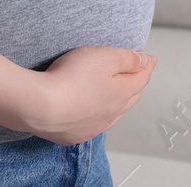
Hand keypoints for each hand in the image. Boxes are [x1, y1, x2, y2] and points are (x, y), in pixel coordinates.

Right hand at [24, 45, 157, 145]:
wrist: (40, 106)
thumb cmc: (71, 78)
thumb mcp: (105, 57)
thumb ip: (128, 59)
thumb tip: (146, 61)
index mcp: (122, 94)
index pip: (141, 78)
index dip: (147, 66)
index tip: (151, 59)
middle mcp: (111, 115)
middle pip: (130, 97)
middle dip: (136, 84)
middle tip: (138, 74)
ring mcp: (92, 127)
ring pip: (112, 114)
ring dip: (117, 102)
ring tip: (117, 92)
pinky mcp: (73, 135)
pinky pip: (91, 125)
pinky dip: (96, 116)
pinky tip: (90, 111)